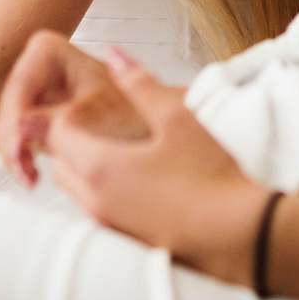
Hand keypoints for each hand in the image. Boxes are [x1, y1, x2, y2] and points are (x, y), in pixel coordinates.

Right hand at [0, 31, 139, 185]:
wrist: (156, 131)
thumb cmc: (135, 114)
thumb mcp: (101, 117)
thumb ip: (58, 123)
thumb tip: (19, 127)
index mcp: (49, 52)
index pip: (20, 88)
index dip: (16, 120)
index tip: (22, 147)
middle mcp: (34, 71)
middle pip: (10, 110)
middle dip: (14, 142)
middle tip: (27, 170)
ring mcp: (31, 98)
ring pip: (5, 126)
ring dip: (11, 153)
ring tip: (29, 178)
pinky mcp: (30, 123)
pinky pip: (0, 134)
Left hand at [42, 47, 273, 286]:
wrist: (240, 235)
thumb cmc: (212, 177)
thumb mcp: (177, 118)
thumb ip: (140, 84)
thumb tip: (114, 56)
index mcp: (100, 168)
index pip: (57, 134)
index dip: (66, 113)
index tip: (84, 102)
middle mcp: (96, 201)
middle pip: (62, 165)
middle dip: (74, 143)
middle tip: (102, 123)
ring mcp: (110, 227)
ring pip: (79, 191)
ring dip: (89, 169)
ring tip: (126, 150)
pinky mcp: (127, 243)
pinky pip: (100, 211)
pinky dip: (108, 192)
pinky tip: (144, 181)